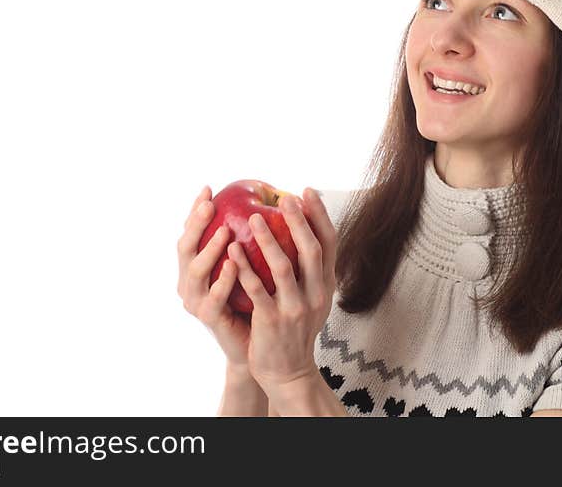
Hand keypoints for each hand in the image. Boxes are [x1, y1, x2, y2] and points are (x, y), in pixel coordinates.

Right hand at [176, 185, 252, 368]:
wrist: (255, 342)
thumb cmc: (254, 296)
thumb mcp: (249, 263)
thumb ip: (249, 238)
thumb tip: (264, 198)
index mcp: (196, 264)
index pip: (191, 232)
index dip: (196, 211)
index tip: (209, 189)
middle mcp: (189, 281)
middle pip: (184, 247)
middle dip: (195, 224)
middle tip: (209, 205)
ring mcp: (196, 301)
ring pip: (195, 272)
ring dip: (209, 249)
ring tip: (224, 230)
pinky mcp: (209, 318)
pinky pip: (214, 297)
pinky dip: (223, 280)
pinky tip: (233, 264)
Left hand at [227, 188, 336, 395]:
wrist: (288, 371)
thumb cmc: (295, 328)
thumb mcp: (312, 298)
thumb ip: (310, 269)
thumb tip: (301, 228)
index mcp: (327, 284)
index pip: (330, 242)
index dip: (320, 215)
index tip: (307, 191)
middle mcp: (316, 294)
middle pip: (311, 249)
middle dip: (298, 220)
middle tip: (283, 197)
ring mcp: (295, 308)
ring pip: (283, 266)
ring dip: (268, 239)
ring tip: (253, 217)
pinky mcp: (272, 321)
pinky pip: (256, 289)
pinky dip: (244, 267)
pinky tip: (232, 249)